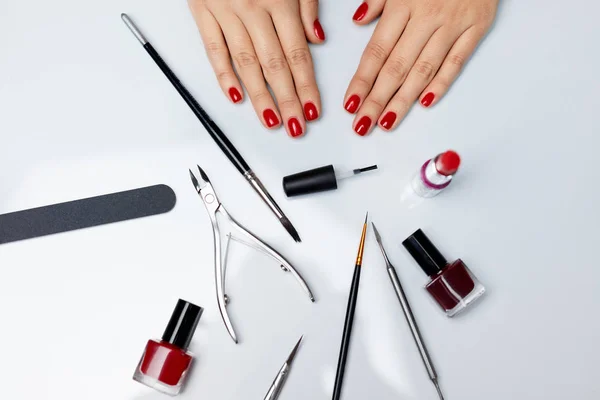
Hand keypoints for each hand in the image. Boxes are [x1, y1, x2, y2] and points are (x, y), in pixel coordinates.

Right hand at [188, 0, 324, 137]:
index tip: (313, 109)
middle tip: (295, 126)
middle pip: (274, 64)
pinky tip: (234, 96)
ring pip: (245, 62)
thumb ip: (307, 5)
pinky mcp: (202, 12)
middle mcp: (253, 8)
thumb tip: (317, 40)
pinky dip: (222, 74)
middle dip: (287, 99)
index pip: (297, 54)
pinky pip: (212, 49)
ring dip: (259, 96)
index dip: (307, 85)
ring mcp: (225, 12)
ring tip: (270, 120)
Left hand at [344, 0, 498, 134]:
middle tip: (362, 125)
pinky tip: (425, 103)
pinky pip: (456, 61)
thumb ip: (379, 0)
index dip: (362, 81)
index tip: (350, 104)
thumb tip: (358, 20)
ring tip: (387, 122)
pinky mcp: (476, 28)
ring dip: (403, 100)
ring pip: (423, 70)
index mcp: (404, 4)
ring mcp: (452, 25)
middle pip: (396, 67)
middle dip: (376, 100)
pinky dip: (441, 83)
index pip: (376, 51)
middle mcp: (426, 17)